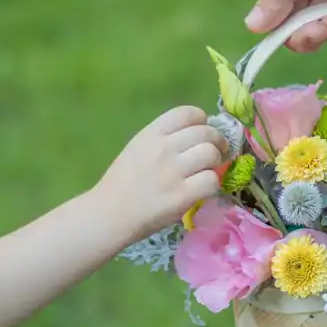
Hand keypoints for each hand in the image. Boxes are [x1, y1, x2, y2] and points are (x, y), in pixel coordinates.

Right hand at [97, 105, 227, 239]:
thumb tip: (198, 134)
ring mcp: (173, 172)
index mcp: (151, 133)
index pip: (187, 113)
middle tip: (217, 153)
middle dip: (217, 142)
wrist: (109, 214)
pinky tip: (203, 189)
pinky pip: (211, 180)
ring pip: (211, 154)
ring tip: (209, 171)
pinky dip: (212, 184)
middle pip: (206, 132)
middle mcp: (163, 148)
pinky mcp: (182, 196)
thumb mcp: (138, 147)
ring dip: (216, 162)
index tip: (203, 132)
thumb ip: (164, 138)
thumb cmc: (123, 183)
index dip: (202, 120)